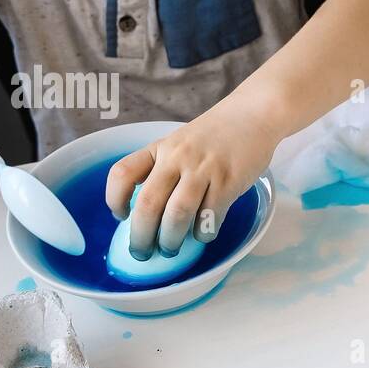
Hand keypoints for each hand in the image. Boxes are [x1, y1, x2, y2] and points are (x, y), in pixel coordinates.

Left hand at [105, 97, 280, 259]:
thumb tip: (153, 212)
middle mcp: (177, 158)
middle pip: (148, 204)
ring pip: (177, 214)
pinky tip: (202, 235)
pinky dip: (202, 233)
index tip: (120, 216)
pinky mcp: (229, 182)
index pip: (123, 173)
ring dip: (170, 240)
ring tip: (170, 250)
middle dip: (141, 236)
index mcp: (160, 148)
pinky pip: (210, 217)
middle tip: (142, 253)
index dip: (114, 199)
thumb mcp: (181, 142)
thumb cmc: (216, 134)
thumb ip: (166, 168)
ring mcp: (204, 170)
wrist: (254, 114)